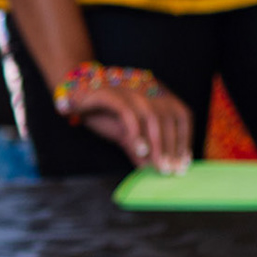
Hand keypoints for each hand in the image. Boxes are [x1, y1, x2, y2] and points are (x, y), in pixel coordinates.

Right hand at [67, 79, 192, 174]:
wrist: (72, 97)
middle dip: (173, 146)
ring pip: (153, 116)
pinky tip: (138, 150)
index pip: (181, 114)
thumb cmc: (102, 113)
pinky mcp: (108, 93)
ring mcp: (126, 88)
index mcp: (155, 92)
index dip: (185, 138)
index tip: (183, 162)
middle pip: (170, 116)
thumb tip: (155, 169)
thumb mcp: (127, 134)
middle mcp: (144, 87)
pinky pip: (128, 113)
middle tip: (170, 170)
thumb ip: (142, 148)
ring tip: (158, 164)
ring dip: (158, 144)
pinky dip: (136, 133)